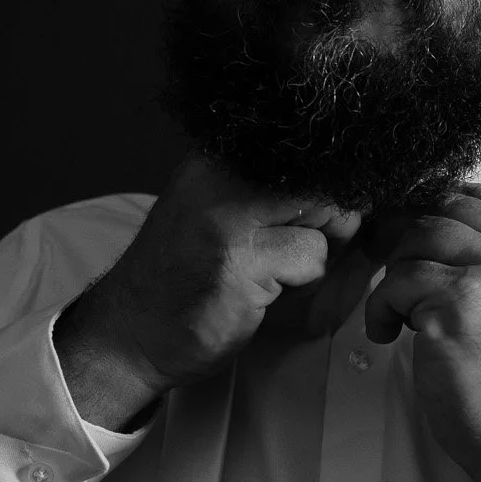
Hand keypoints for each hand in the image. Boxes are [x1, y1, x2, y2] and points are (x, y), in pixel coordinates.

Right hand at [73, 150, 364, 401]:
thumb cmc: (187, 279)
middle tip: (292, 250)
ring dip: (312, 256)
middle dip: (329, 217)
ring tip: (266, 273)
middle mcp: (219, 174)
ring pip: (324, 217)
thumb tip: (351, 188)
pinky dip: (299, 281)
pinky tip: (259, 292)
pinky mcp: (238, 260)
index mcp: (216, 157)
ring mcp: (226, 215)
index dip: (327, 184)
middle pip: (321, 176)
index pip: (304, 147)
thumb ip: (276, 194)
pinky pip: (311, 258)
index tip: (318, 215)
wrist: (129, 333)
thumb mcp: (225, 214)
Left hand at [360, 182, 480, 481]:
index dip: (435, 211)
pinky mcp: (457, 305)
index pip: (479, 197)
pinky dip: (381, 307)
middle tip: (393, 272)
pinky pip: (398, 282)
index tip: (413, 242)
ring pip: (418, 239)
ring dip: (396, 276)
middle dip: (407, 238)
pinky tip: (389, 333)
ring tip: (398, 312)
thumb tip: (428, 215)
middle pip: (445, 210)